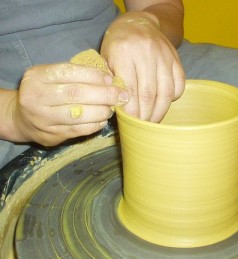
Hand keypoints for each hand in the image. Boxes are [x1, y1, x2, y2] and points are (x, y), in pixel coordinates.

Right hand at [11, 63, 128, 145]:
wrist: (21, 117)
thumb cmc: (44, 93)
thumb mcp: (51, 77)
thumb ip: (75, 75)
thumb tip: (109, 79)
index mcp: (37, 76)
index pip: (70, 72)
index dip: (94, 76)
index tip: (111, 79)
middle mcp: (36, 96)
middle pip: (77, 94)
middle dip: (105, 94)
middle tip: (121, 96)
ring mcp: (43, 118)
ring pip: (79, 114)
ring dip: (102, 111)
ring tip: (113, 108)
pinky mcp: (51, 135)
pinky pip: (79, 130)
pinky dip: (95, 124)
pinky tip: (103, 120)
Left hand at [101, 11, 184, 121]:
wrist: (139, 22)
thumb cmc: (118, 45)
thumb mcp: (107, 59)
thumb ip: (112, 82)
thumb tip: (119, 108)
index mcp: (124, 52)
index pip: (130, 89)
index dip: (131, 111)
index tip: (131, 123)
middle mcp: (146, 53)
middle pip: (149, 93)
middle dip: (146, 115)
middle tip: (143, 127)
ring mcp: (164, 55)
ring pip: (166, 91)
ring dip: (160, 111)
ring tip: (153, 121)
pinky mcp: (176, 58)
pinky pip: (179, 83)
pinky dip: (173, 97)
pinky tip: (164, 103)